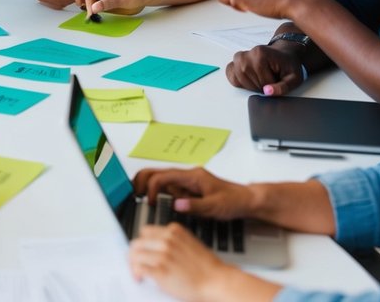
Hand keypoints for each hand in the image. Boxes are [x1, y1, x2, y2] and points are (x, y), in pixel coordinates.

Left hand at [129, 223, 229, 301]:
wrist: (217, 281)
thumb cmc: (207, 268)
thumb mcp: (190, 243)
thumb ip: (173, 242)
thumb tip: (156, 248)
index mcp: (174, 231)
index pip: (145, 231)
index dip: (142, 243)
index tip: (142, 251)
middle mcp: (167, 240)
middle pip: (137, 242)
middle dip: (135, 254)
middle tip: (137, 264)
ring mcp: (163, 254)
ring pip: (135, 255)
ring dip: (133, 265)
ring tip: (138, 273)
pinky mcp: (160, 270)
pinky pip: (139, 268)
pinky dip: (136, 273)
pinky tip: (140, 278)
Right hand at [131, 167, 254, 219]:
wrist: (247, 201)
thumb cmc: (234, 201)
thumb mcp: (215, 206)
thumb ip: (195, 206)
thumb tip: (176, 204)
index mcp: (192, 176)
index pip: (163, 177)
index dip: (152, 189)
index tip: (151, 203)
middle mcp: (187, 177)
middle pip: (157, 172)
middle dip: (141, 180)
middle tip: (132, 193)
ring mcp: (187, 183)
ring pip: (161, 179)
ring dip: (149, 187)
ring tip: (139, 197)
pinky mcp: (189, 190)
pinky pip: (169, 188)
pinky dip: (158, 193)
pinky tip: (157, 202)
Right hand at [226, 44, 304, 95]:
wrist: (283, 54)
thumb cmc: (287, 65)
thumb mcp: (294, 77)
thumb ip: (283, 87)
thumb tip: (268, 92)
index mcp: (260, 54)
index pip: (263, 82)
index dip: (272, 87)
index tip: (277, 80)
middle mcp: (246, 54)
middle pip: (249, 82)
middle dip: (260, 87)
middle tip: (270, 80)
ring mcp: (238, 58)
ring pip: (239, 80)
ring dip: (250, 85)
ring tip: (261, 79)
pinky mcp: (234, 63)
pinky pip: (232, 77)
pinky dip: (239, 82)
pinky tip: (251, 79)